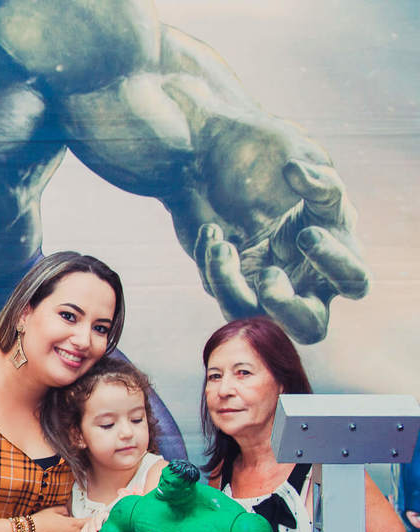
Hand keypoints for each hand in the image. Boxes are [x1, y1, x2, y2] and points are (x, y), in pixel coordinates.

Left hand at [193, 159, 365, 343]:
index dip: (332, 264)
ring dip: (230, 285)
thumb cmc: (295, 194)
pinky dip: (210, 262)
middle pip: (309, 328)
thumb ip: (318, 181)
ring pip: (246, 314)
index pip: (353, 282)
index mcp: (336, 267)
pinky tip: (212, 231)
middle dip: (287, 307)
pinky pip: (216, 288)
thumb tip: (295, 170)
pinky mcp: (229, 287)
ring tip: (223, 247)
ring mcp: (262, 294)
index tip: (305, 234)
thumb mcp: (317, 186)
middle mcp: (304, 290)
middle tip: (270, 276)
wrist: (244, 188)